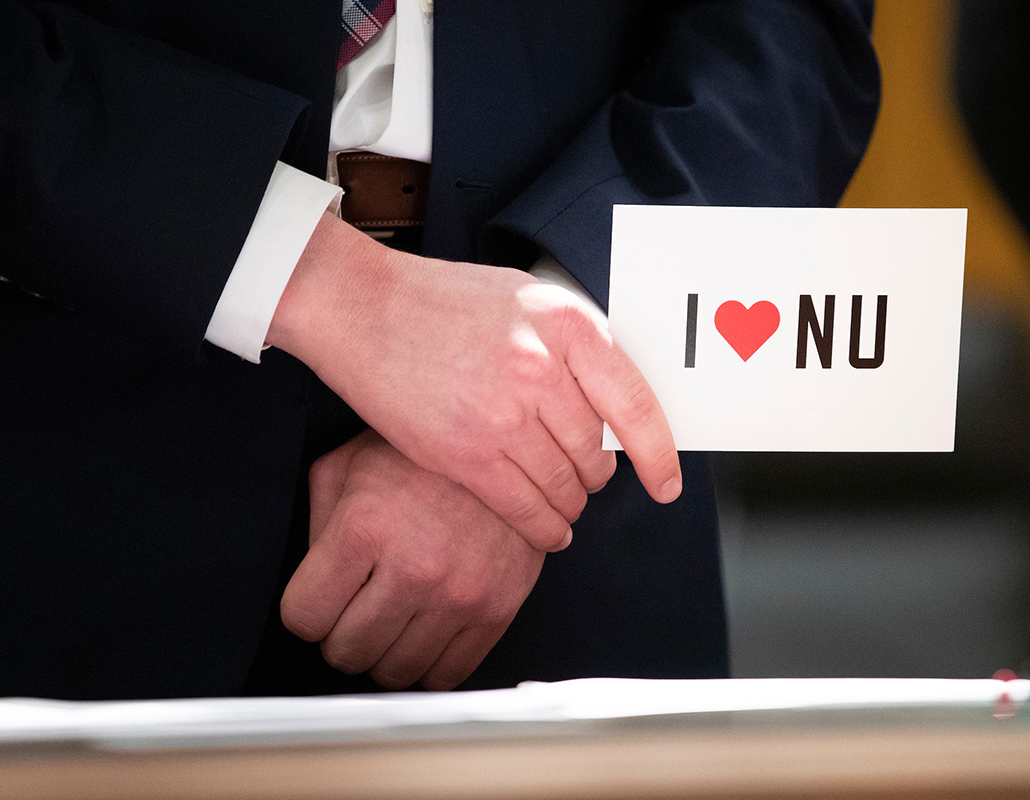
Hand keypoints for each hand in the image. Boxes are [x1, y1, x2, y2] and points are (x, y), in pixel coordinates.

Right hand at [267, 212, 679, 551]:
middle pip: (596, 453)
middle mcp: (543, 371)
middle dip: (595, 473)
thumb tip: (613, 405)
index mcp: (569, 327)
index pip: (637, 405)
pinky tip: (547, 529)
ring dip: (570, 503)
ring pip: (565, 486)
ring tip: (564, 502)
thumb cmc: (445, 302)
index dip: (658, 455)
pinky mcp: (466, 454)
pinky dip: (543, 527)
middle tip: (585, 475)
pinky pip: (525, 508)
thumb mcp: (529, 300)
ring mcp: (504, 416)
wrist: (363, 309)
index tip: (665, 483)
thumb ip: (576, 347)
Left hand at [280, 429, 544, 689]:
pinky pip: (448, 675)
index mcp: (365, 528)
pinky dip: (427, 666)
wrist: (509, 454)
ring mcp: (458, 594)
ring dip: (384, 653)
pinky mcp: (496, 610)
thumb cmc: (428, 459)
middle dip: (341, 636)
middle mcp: (413, 567)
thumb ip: (318, 523)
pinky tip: (423, 635)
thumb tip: (311, 579)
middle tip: (353, 614)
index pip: (303, 616)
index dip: (305, 611)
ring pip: (394, 672)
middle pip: (346, 652)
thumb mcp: (350, 465)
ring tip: (390, 622)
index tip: (318, 603)